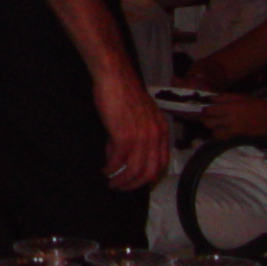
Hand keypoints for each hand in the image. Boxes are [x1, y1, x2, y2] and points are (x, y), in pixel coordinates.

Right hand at [95, 65, 169, 190]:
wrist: (116, 78)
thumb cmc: (125, 92)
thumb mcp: (141, 114)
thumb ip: (138, 133)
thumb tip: (123, 151)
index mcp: (162, 130)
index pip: (162, 163)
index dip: (150, 177)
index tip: (139, 183)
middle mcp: (155, 137)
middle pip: (149, 172)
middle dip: (135, 184)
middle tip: (122, 187)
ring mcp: (141, 138)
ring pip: (134, 170)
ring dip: (122, 180)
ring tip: (111, 183)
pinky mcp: (124, 137)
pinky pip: (118, 161)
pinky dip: (110, 169)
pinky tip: (104, 169)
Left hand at [200, 95, 266, 141]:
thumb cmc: (258, 105)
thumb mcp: (241, 96)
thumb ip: (224, 97)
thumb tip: (210, 99)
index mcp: (231, 107)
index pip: (210, 110)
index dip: (205, 110)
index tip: (205, 108)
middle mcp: (230, 119)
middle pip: (209, 122)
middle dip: (205, 119)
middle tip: (207, 116)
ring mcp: (234, 129)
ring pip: (214, 131)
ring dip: (212, 127)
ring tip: (215, 123)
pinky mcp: (238, 135)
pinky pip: (222, 137)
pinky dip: (219, 135)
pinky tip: (221, 130)